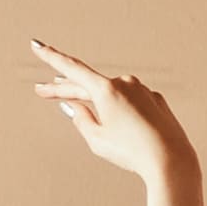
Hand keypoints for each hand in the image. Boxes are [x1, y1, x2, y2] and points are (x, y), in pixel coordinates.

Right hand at [28, 35, 193, 176]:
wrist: (170, 161)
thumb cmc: (131, 152)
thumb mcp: (97, 138)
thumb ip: (82, 119)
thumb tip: (75, 106)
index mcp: (106, 89)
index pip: (71, 69)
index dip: (51, 57)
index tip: (36, 45)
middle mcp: (125, 83)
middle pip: (87, 84)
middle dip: (64, 88)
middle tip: (42, 90)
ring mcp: (143, 90)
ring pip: (110, 91)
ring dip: (92, 97)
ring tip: (74, 97)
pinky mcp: (156, 100)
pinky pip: (130, 100)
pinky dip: (118, 105)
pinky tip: (114, 115)